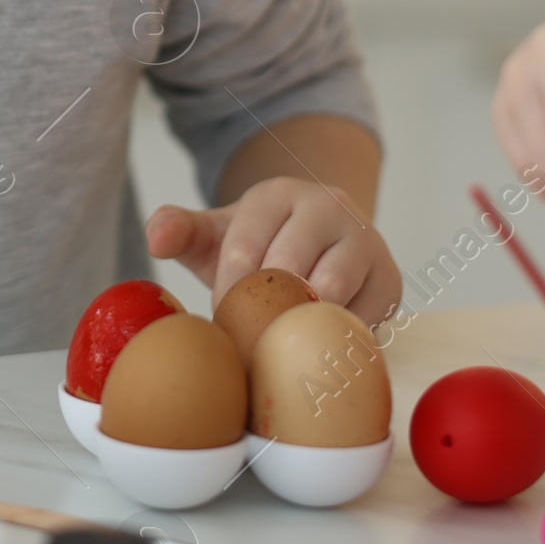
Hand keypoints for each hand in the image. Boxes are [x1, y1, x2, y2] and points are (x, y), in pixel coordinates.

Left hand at [145, 176, 401, 326]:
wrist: (322, 242)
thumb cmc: (261, 245)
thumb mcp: (217, 233)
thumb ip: (179, 230)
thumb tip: (155, 237)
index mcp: (278, 193)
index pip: (246, 246)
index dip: (228, 290)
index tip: (222, 317)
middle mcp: (328, 206)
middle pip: (290, 265)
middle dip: (263, 309)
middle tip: (248, 339)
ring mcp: (366, 240)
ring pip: (334, 287)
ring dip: (302, 323)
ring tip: (280, 347)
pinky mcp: (389, 279)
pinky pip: (367, 315)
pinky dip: (338, 338)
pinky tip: (316, 350)